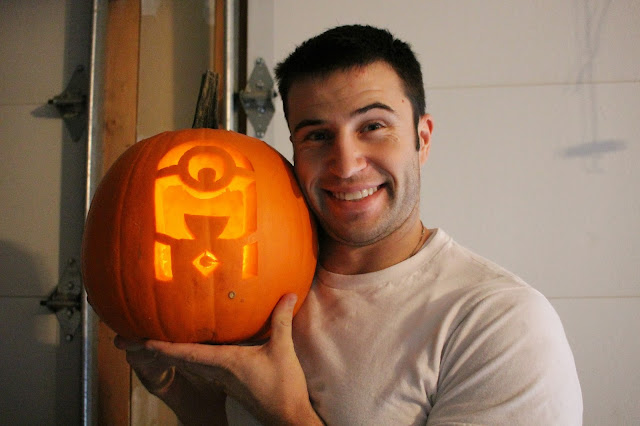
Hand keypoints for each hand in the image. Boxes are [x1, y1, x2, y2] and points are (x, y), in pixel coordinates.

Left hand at [118, 293, 321, 424]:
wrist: (286, 417)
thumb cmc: (282, 388)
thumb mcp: (282, 350)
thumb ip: (281, 320)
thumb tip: (288, 295)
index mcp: (225, 363)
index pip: (187, 353)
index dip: (164, 346)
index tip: (143, 339)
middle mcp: (218, 372)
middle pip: (182, 358)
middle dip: (160, 348)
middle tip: (138, 336)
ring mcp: (222, 379)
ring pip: (191, 363)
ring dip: (174, 352)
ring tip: (157, 339)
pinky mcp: (229, 383)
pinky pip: (203, 366)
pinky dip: (190, 356)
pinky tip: (192, 348)